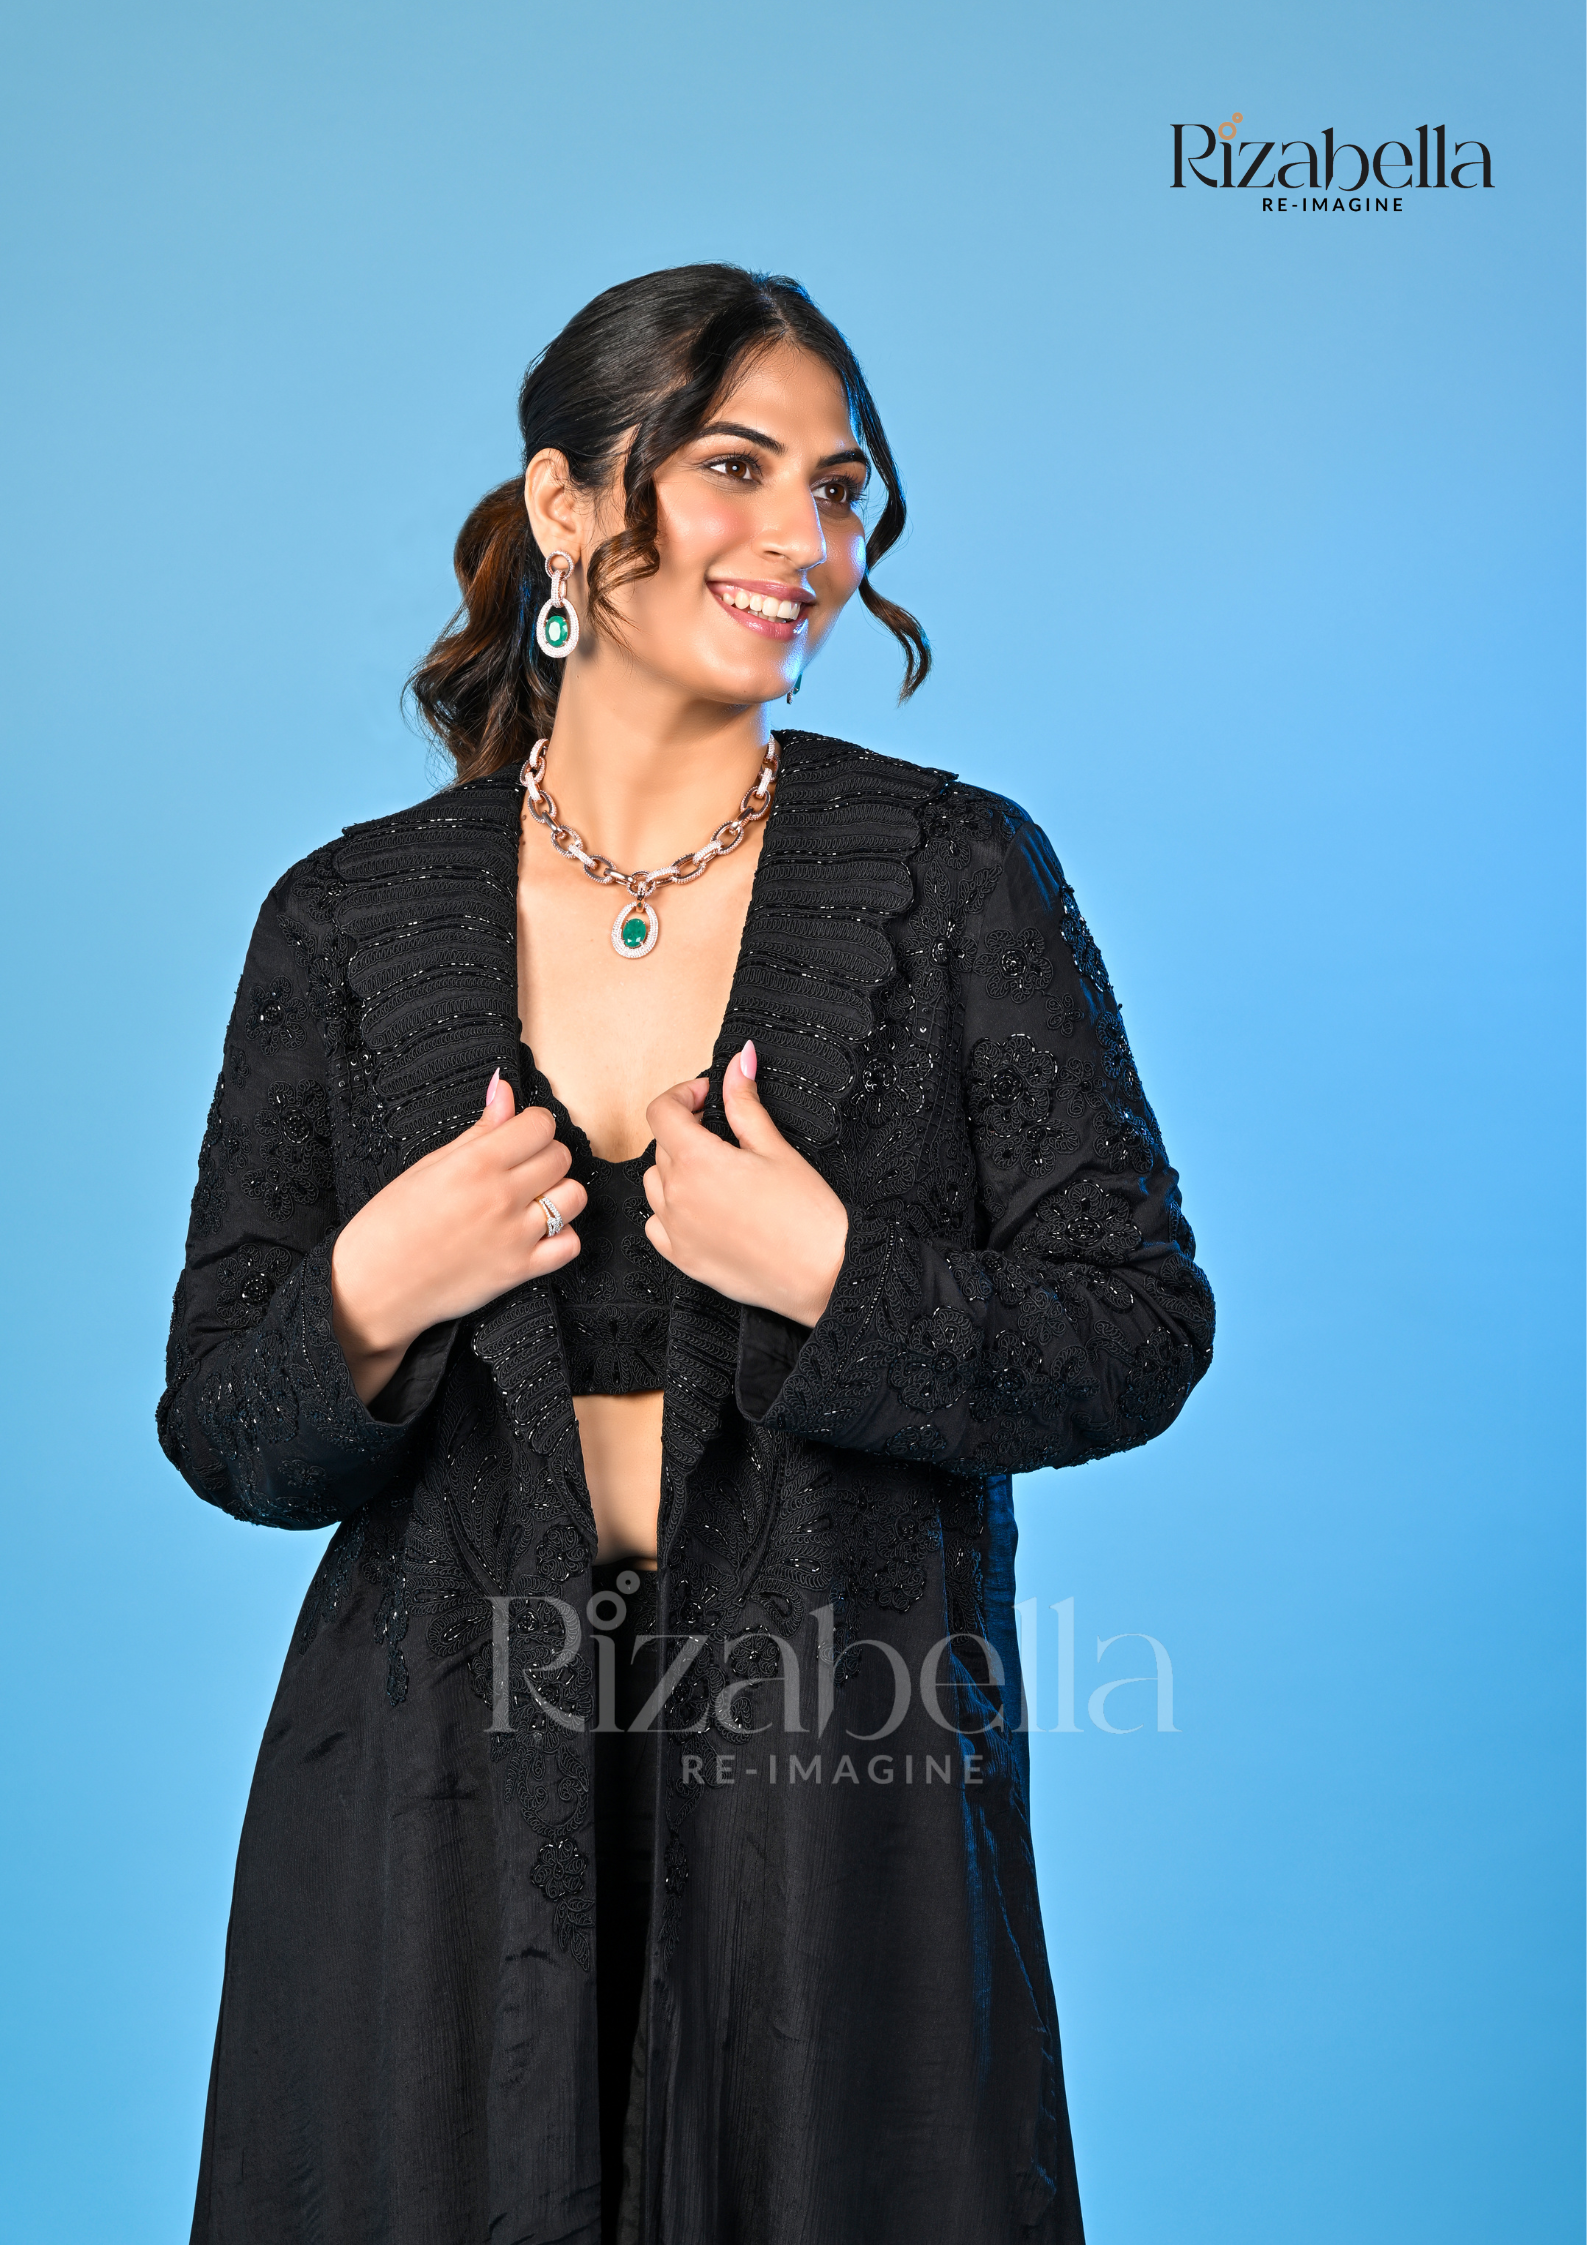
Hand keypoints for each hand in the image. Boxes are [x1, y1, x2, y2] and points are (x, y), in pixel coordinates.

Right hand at [331, 1071, 584, 1403]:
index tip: (520, 1135)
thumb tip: (504, 1090)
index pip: (540, 1124)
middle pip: (561, 1157)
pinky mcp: (520, 1270)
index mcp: (476, 1163)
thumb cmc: (388, 1224)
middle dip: (545, 1156)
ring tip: (532, 1201)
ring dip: (558, 1194)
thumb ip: (477, 1131)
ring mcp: (515, 1235)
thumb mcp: (428, 1166)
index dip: (533, 1126)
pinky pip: (570, 1245)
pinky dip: (560, 1238)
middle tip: (521, 1169)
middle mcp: (502, 1195)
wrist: (373, 1288)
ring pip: (574, 1197)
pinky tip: (537, 1234)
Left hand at [642, 1041, 847, 1326]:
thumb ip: (745, 1103)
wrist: (825, 1275)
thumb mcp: (775, 1147)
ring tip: (716, 1172)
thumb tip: (739, 1062)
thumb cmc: (809, 1216)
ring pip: (655, 1184)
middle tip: (724, 1133)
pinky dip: (671, 1210)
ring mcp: (676, 1231)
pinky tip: (703, 1208)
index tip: (705, 1096)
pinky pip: (657, 1224)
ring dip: (676, 1169)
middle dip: (687, 1131)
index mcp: (697, 1162)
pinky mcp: (683, 1260)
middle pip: (661, 1146)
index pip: (661, 1112)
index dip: (682, 1095)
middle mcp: (677, 1196)